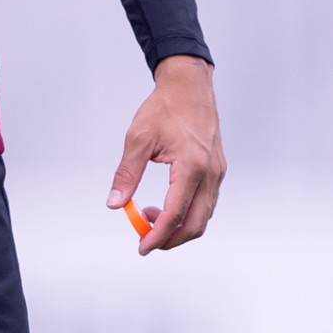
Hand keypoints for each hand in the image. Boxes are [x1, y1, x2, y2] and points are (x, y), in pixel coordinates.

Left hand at [109, 55, 223, 251]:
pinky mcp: (217, 170)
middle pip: (195, 224)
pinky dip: (188, 212)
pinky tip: (167, 204)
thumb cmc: (165, 107)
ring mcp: (217, 172)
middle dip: (171, 239)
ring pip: (203, 215)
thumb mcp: (138, 139)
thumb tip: (115, 203)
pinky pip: (206, 202)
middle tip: (146, 240)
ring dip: (179, 226)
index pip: (176, 214)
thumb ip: (127, 174)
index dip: (157, 235)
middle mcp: (210, 173)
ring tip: (150, 216)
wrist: (189, 86)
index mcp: (192, 166)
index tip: (142, 246)